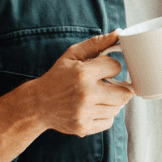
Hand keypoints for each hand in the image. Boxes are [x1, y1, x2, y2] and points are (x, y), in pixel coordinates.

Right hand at [0, 31, 134, 161]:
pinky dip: (105, 115)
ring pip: (117, 108)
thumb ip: (96, 43)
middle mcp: (85, 94)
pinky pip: (109, 122)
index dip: (112, 67)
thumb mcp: (72, 55)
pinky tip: (94, 108)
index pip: (116, 67)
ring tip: (99, 96)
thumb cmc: (58, 77)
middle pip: (124, 93)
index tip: (105, 69)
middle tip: (110, 85)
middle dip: (120, 88)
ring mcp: (84, 113)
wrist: (37, 104)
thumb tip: (119, 33)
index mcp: (83, 73)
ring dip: (112, 101)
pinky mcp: (83, 128)